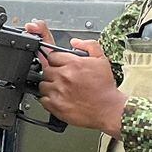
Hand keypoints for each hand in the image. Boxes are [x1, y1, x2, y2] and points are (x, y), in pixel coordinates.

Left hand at [25, 20, 128, 136]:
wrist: (108, 109)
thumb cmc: (105, 87)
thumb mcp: (101, 60)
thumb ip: (89, 46)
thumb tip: (75, 42)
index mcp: (74, 64)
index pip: (52, 56)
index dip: (56, 60)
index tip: (60, 65)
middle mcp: (64, 76)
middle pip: (46, 70)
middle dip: (53, 73)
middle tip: (62, 78)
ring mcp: (58, 91)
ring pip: (43, 84)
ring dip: (49, 86)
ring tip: (61, 89)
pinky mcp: (56, 106)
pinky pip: (42, 99)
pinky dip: (48, 99)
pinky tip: (59, 98)